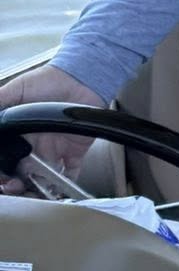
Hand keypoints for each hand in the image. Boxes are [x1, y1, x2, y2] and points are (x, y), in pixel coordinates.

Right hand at [0, 64, 106, 192]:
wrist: (79, 77)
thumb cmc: (47, 81)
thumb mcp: (16, 90)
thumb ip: (0, 101)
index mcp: (19, 132)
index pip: (7, 157)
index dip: (3, 170)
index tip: (2, 178)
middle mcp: (35, 144)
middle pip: (23, 172)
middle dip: (17, 184)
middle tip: (15, 188)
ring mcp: (54, 149)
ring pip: (44, 176)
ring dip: (38, 187)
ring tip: (34, 193)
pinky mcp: (74, 151)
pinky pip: (71, 172)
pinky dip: (67, 183)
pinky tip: (60, 190)